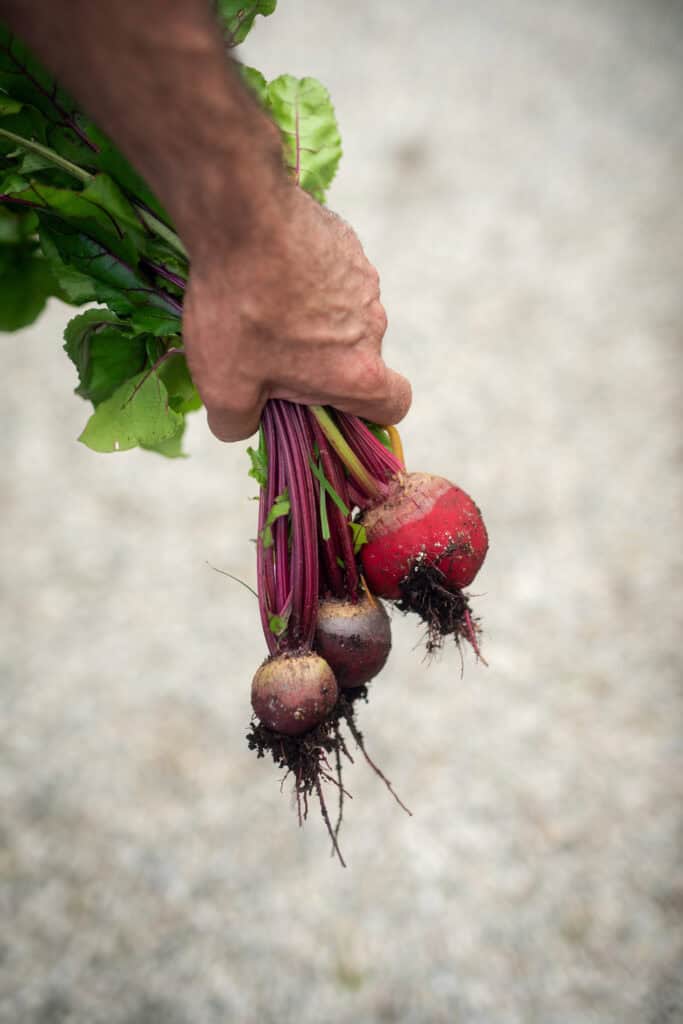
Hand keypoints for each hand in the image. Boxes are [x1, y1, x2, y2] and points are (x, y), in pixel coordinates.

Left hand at [182, 186, 410, 441]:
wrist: (241, 215)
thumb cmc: (239, 311)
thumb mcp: (223, 387)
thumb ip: (237, 423)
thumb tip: (239, 426)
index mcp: (357, 372)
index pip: (394, 405)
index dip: (370, 415)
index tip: (332, 409)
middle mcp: (375, 326)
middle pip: (359, 360)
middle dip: (322, 365)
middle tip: (267, 354)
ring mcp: (365, 280)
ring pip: (345, 316)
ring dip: (313, 321)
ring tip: (262, 306)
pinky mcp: (348, 243)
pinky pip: (334, 275)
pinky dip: (308, 281)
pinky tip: (269, 272)